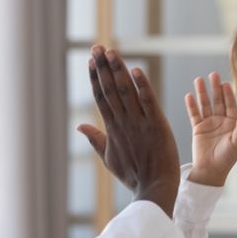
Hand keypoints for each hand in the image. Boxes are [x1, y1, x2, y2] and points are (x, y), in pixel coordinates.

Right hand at [78, 46, 180, 216]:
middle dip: (102, 67)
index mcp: (112, 129)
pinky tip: (136, 70)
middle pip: (110, 90)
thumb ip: (95, 139)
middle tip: (97, 47)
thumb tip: (79, 126)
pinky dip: (143, 86)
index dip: (95, 78)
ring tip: (111, 52)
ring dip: (118, 70)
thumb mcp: (109, 158)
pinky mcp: (157, 125)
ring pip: (126, 92)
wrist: (154, 189)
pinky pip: (149, 102)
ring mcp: (139, 123)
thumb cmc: (134, 175)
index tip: (91, 60)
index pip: (101, 98)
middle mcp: (123, 122)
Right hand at [184, 72, 236, 186]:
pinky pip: (194, 114)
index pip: (230, 105)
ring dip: (202, 93)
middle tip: (213, 75)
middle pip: (217, 101)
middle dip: (215, 88)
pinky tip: (189, 95)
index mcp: (232, 123)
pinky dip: (191, 105)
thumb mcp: (236, 143)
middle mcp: (220, 121)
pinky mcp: (197, 128)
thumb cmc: (226, 159)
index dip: (228, 94)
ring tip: (199, 80)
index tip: (225, 83)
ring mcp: (208, 123)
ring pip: (205, 104)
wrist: (211, 171)